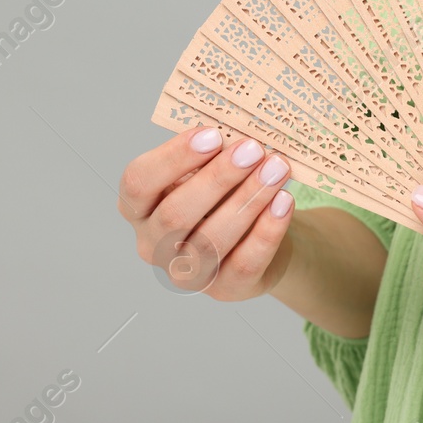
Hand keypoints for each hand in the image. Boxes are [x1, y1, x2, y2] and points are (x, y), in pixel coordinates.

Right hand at [121, 127, 294, 299]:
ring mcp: (185, 274)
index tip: (212, 135)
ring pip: (211, 240)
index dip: (172, 158)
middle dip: (218, 178)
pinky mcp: (224, 290)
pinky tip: (284, 202)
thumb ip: (212, 153)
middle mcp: (153, 244)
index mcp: (138, 207)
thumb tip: (234, 132)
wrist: (261, 234)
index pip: (137, 182)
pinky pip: (244, 263)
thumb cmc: (225, 193)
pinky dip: (266, 231)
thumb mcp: (209, 169)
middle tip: (252, 150)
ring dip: (247, 200)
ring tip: (277, 170)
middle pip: (175, 214)